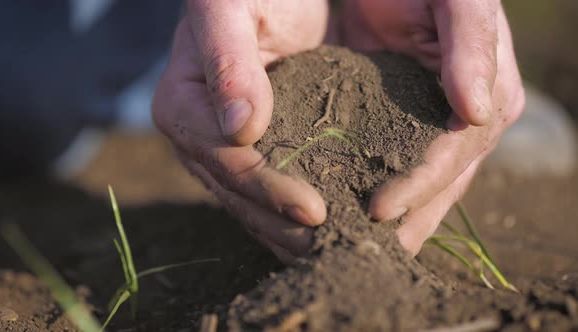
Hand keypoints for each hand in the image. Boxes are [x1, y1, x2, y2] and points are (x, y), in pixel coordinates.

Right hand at [152, 0, 328, 262]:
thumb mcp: (229, 8)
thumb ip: (229, 61)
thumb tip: (241, 129)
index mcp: (181, 105)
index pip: (226, 161)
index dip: (268, 189)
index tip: (314, 211)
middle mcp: (196, 136)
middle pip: (237, 193)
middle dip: (280, 225)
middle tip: (328, 250)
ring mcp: (221, 148)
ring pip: (251, 202)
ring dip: (287, 231)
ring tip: (330, 253)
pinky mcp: (250, 149)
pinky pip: (268, 189)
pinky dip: (293, 213)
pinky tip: (326, 232)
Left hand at [343, 0, 525, 254]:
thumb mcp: (458, 2)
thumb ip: (471, 48)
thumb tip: (478, 112)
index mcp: (491, 100)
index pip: (456, 158)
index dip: (420, 186)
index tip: (377, 210)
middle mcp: (471, 124)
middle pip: (441, 187)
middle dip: (406, 222)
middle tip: (364, 255)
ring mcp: (441, 129)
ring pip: (421, 188)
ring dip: (393, 220)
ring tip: (353, 248)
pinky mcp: (408, 126)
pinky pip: (396, 168)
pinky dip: (376, 192)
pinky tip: (347, 213)